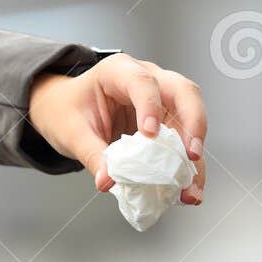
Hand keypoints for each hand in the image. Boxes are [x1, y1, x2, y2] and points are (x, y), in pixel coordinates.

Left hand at [28, 54, 206, 203]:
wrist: (66, 110)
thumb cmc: (68, 110)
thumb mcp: (72, 132)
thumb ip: (91, 154)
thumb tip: (107, 182)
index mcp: (119, 71)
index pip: (142, 81)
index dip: (150, 106)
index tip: (150, 135)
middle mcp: (149, 80)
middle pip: (183, 92)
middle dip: (193, 123)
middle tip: (191, 155)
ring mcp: (162, 101)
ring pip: (192, 119)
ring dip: (195, 156)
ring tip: (192, 188)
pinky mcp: (167, 124)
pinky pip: (184, 144)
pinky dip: (189, 168)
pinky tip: (189, 190)